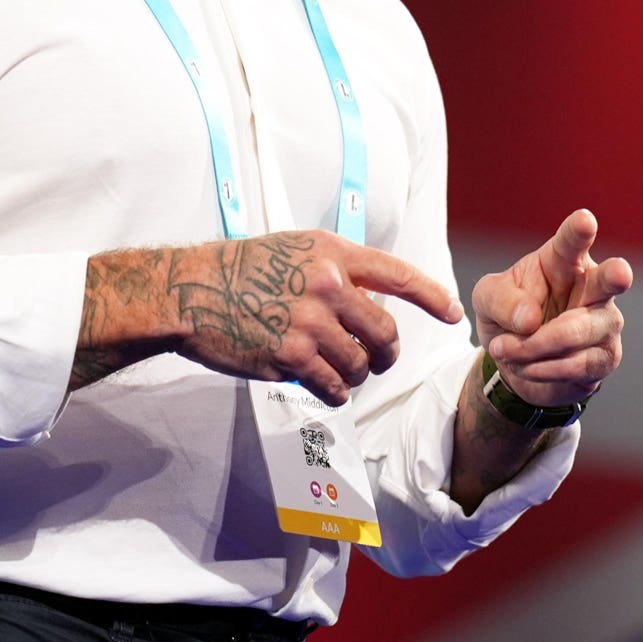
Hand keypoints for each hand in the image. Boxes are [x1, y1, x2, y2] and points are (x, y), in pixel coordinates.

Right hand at [75, 231, 461, 404]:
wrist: (189, 291)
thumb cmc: (239, 269)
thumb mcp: (296, 249)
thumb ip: (337, 270)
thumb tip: (371, 301)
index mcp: (333, 253)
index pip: (399, 276)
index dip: (432, 297)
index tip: (453, 312)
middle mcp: (328, 286)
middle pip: (385, 334)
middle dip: (386, 355)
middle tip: (376, 361)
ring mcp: (310, 323)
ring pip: (360, 365)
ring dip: (356, 376)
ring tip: (339, 372)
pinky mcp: (290, 357)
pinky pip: (333, 387)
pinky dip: (333, 392)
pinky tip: (322, 386)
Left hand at [471, 209, 632, 407]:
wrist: (516, 361)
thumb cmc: (509, 315)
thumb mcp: (488, 299)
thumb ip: (502, 300)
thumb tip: (530, 320)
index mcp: (563, 259)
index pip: (572, 241)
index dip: (579, 230)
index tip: (584, 220)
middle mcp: (593, 286)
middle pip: (609, 280)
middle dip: (616, 276)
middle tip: (620, 273)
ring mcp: (605, 322)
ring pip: (576, 334)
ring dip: (533, 347)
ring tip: (507, 350)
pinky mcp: (606, 356)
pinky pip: (576, 365)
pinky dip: (542, 369)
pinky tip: (526, 366)